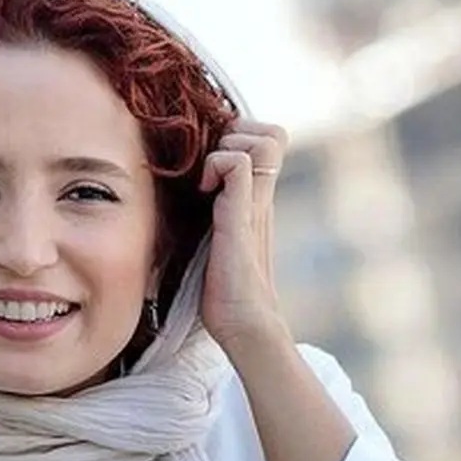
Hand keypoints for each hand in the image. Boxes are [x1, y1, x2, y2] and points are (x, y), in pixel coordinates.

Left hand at [198, 119, 292, 357]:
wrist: (247, 327)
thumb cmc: (227, 294)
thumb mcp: (219, 243)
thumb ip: (214, 219)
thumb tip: (187, 205)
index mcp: (256, 201)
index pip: (268, 141)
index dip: (240, 137)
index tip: (212, 163)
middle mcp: (261, 197)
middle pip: (273, 133)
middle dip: (236, 134)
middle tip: (210, 165)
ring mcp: (255, 204)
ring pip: (263, 139)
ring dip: (227, 147)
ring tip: (206, 180)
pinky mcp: (242, 216)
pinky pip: (238, 164)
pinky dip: (216, 165)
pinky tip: (202, 192)